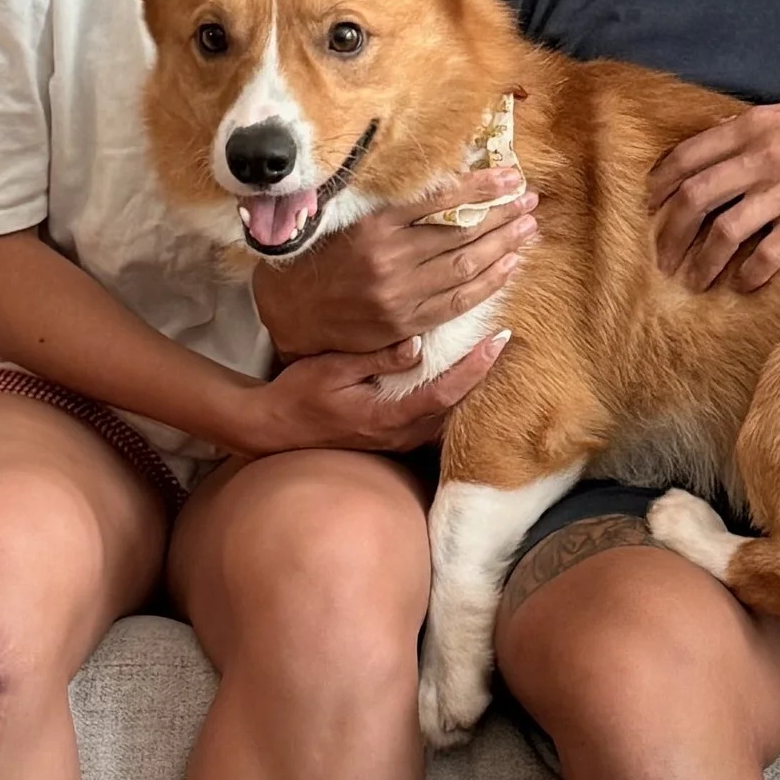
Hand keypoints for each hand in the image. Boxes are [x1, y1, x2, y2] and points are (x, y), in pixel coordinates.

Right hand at [233, 328, 509, 456]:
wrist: (274, 428)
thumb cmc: (298, 395)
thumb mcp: (331, 369)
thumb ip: (375, 357)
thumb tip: (417, 344)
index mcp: (387, 417)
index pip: (445, 393)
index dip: (476, 368)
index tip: (499, 340)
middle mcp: (399, 435)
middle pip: (457, 407)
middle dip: (484, 375)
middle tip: (506, 338)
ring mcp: (398, 441)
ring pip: (448, 416)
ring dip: (471, 386)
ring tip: (490, 352)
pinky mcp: (393, 439)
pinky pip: (433, 419)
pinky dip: (452, 396)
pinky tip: (461, 374)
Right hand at [252, 170, 537, 357]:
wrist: (290, 312)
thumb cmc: (322, 257)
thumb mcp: (348, 218)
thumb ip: (391, 204)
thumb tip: (446, 182)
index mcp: (374, 226)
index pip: (440, 200)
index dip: (481, 188)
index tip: (509, 175)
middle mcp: (389, 260)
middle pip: (461, 233)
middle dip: (501, 215)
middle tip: (529, 199)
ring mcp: (399, 296)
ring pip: (466, 267)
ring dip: (504, 245)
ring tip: (528, 227)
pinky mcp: (405, 323)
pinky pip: (458, 302)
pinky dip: (489, 283)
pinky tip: (510, 265)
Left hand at [648, 101, 779, 290]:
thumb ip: (762, 123)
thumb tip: (724, 130)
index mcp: (757, 126)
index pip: (687, 156)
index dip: (659, 186)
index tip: (648, 209)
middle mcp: (765, 155)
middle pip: (694, 198)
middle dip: (668, 232)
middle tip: (661, 258)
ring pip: (723, 230)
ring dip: (702, 262)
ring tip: (694, 282)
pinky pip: (768, 253)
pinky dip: (749, 274)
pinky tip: (744, 286)